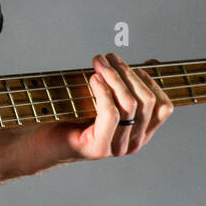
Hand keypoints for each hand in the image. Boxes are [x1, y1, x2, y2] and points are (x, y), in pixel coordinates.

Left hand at [30, 53, 173, 164]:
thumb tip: (151, 62)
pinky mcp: (98, 148)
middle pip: (147, 101)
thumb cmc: (71, 117)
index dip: (150, 81)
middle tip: (107, 57)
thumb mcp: (104, 98)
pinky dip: (103, 91)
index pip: (164, 107)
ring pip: (129, 104)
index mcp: (140, 133)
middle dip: (127, 72)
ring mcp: (117, 148)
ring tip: (98, 62)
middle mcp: (133, 143)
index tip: (130, 66)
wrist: (41, 143)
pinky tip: (93, 79)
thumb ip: (125, 85)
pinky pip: (110, 113)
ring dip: (113, 76)